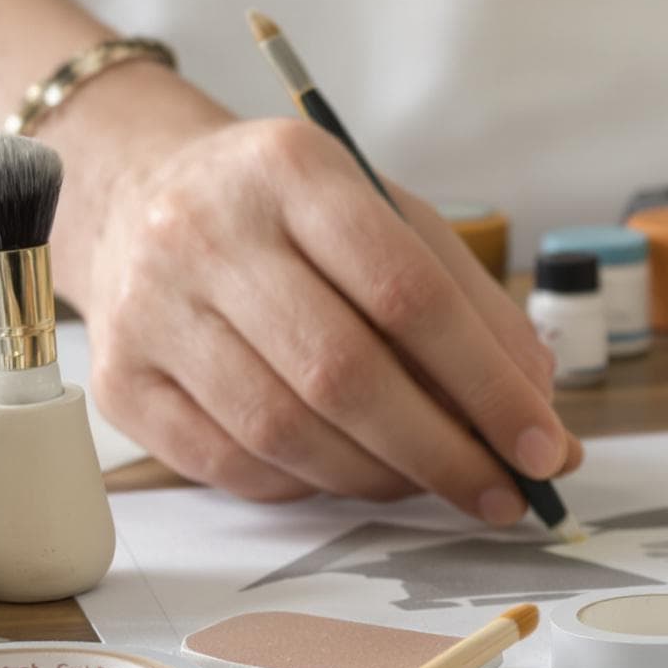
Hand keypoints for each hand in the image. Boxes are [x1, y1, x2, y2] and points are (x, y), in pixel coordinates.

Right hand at [75, 112, 581, 516]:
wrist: (138, 197)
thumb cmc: (288, 216)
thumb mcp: (386, 217)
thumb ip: (471, 305)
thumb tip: (538, 408)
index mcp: (293, 171)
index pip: (408, 293)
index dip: (487, 384)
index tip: (545, 447)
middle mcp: (207, 231)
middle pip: (343, 373)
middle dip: (442, 451)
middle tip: (503, 496)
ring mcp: (152, 309)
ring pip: (286, 430)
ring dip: (380, 477)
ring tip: (433, 482)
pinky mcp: (122, 382)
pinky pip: (232, 465)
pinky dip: (308, 484)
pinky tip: (348, 472)